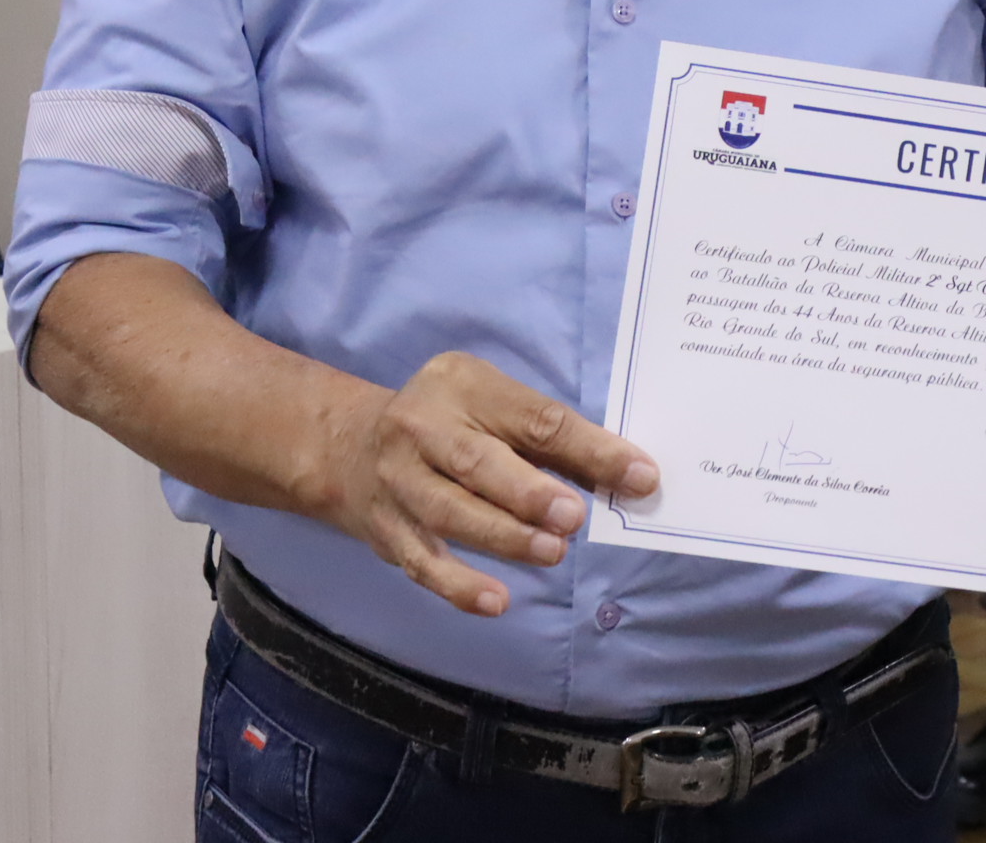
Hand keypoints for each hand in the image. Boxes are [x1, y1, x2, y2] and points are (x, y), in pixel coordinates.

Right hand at [331, 350, 658, 616]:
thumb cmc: (448, 423)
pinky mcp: (386, 531)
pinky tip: (496, 602)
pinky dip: (458, 585)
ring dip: (503, 537)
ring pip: (449, 513)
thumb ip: (549, 437)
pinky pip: (422, 561)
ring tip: (552, 552)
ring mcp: (398, 481)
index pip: (532, 416)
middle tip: (574, 516)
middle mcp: (420, 427)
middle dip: (528, 492)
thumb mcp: (491, 404)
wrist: (346, 447)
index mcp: (461, 385)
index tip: (639, 475)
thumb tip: (625, 476)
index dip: (588, 447)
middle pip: (476, 462)